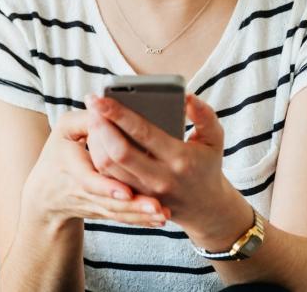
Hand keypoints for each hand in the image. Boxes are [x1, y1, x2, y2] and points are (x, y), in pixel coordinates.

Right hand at [20, 109, 172, 230]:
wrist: (45, 193)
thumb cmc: (59, 152)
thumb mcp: (64, 129)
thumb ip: (87, 118)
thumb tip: (107, 108)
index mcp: (70, 165)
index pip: (89, 179)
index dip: (107, 187)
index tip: (126, 192)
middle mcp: (81, 190)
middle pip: (110, 201)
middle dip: (134, 205)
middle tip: (157, 206)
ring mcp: (92, 204)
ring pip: (118, 213)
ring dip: (141, 215)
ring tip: (163, 214)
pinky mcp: (102, 211)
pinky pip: (122, 218)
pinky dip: (141, 221)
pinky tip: (160, 219)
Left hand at [84, 93, 242, 234]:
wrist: (206, 208)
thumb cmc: (207, 165)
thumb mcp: (214, 139)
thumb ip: (204, 115)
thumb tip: (187, 97)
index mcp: (179, 159)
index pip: (142, 133)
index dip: (118, 114)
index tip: (101, 98)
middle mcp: (159, 177)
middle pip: (118, 152)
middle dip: (100, 125)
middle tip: (91, 102)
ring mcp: (144, 192)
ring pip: (107, 167)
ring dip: (95, 140)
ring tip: (92, 116)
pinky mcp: (133, 198)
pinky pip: (107, 177)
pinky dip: (97, 156)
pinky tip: (96, 136)